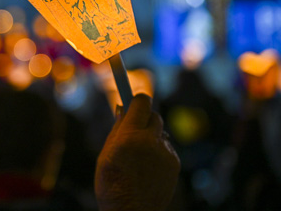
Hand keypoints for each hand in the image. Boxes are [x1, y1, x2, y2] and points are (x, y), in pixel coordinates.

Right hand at [94, 94, 179, 210]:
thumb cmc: (111, 182)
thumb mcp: (106, 152)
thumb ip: (117, 129)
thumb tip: (123, 108)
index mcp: (130, 136)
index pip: (142, 102)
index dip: (137, 100)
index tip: (133, 101)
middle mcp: (151, 142)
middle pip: (154, 115)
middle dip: (144, 118)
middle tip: (134, 129)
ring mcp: (166, 153)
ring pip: (160, 133)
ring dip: (151, 137)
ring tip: (138, 156)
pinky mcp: (175, 164)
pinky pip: (166, 148)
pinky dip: (158, 152)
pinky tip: (147, 167)